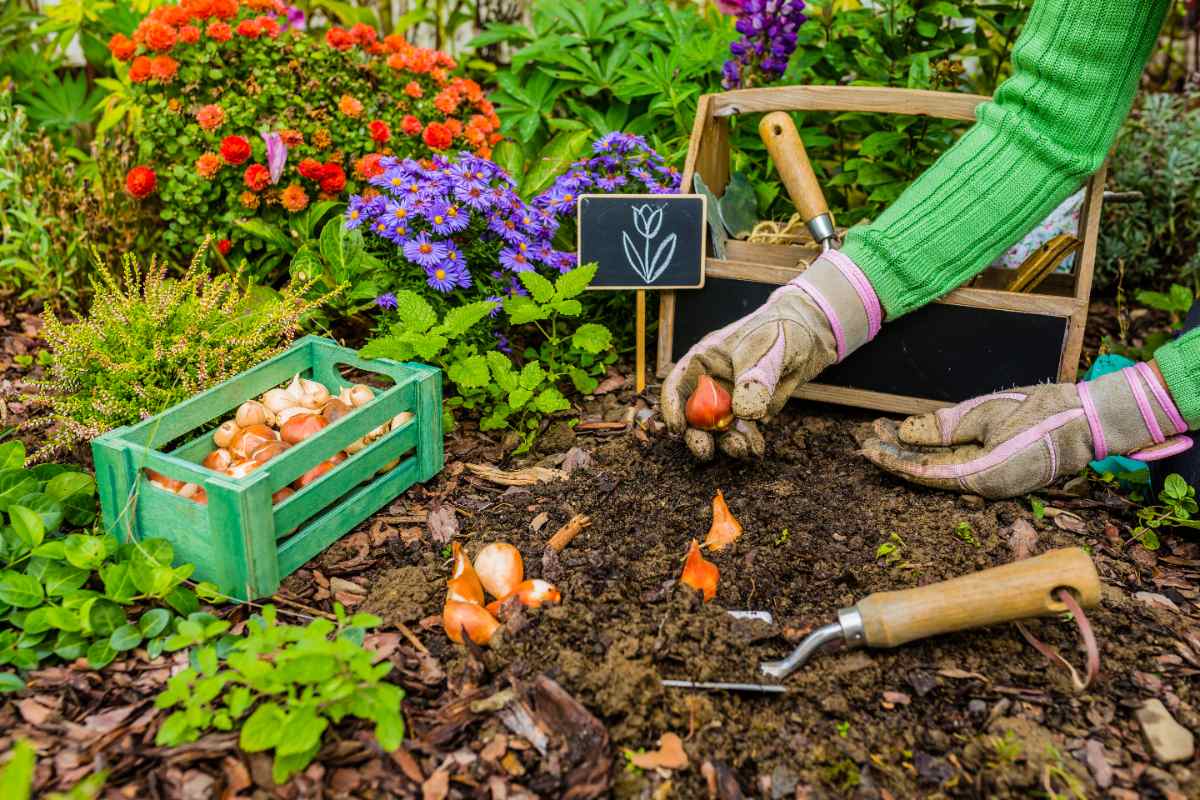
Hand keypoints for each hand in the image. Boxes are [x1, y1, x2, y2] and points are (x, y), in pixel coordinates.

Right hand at [661, 254, 881, 459]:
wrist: (811, 334)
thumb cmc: (782, 329)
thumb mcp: (766, 349)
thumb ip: (755, 380)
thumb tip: (745, 414)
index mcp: (704, 361)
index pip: (677, 386)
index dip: (672, 409)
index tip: (677, 430)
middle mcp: (713, 383)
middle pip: (693, 416)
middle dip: (697, 436)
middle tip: (706, 451)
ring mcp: (732, 399)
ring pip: (719, 430)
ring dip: (726, 443)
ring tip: (743, 450)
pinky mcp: (751, 411)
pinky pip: (744, 433)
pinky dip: (748, 443)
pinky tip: (756, 449)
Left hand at [860, 362, 1191, 498]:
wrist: (1088, 421)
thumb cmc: (1041, 414)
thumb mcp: (985, 414)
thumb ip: (942, 427)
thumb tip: (904, 435)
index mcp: (977, 479)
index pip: (920, 473)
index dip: (890, 460)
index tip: (866, 446)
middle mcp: (981, 488)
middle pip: (926, 472)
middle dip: (896, 453)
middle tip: (869, 433)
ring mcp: (991, 482)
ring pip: (940, 468)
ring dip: (913, 450)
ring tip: (885, 429)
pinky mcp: (999, 472)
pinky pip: (959, 464)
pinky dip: (936, 450)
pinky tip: (918, 435)